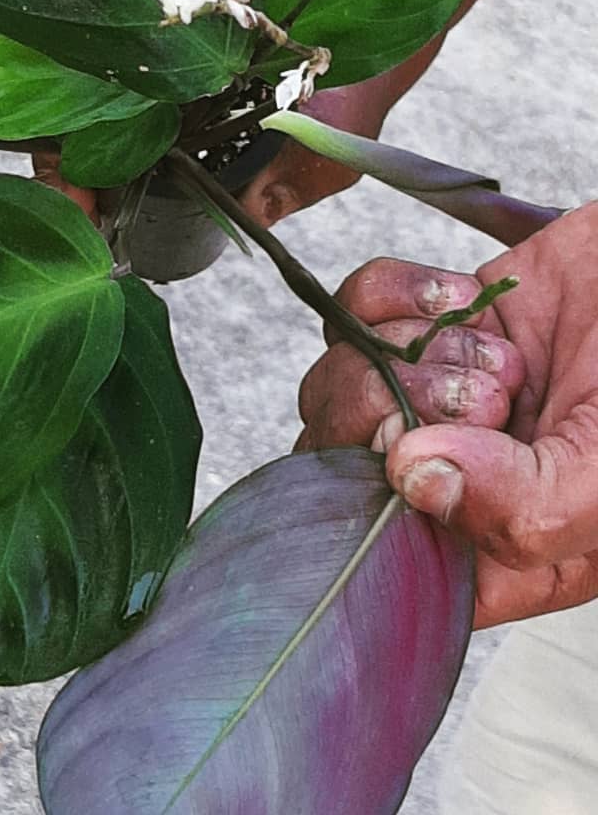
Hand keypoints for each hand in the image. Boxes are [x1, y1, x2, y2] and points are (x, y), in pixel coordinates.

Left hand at [297, 203, 597, 627]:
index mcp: (504, 540)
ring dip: (406, 354)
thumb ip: (522, 506)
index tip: (416, 448)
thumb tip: (410, 480)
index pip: (389, 559)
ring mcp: (434, 396)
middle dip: (390, 410)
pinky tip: (464, 299)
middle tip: (490, 394)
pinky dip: (394, 295)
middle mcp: (456, 473)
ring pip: (335, 384)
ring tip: (496, 352)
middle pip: (333, 463)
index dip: (374, 505)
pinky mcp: (428, 328)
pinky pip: (351, 312)